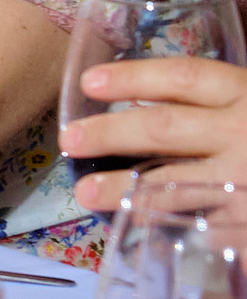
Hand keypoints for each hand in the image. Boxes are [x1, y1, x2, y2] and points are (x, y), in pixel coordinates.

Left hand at [61, 57, 246, 210]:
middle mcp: (243, 133)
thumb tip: (150, 106)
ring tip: (84, 192)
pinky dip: (161, 220)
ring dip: (120, 188)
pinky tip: (135, 221)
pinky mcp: (244, 220)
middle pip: (163, 127)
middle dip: (109, 133)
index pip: (183, 77)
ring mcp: (242, 180)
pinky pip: (193, 221)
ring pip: (169, 182)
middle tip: (68, 139)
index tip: (89, 82)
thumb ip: (218, 106)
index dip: (133, 77)